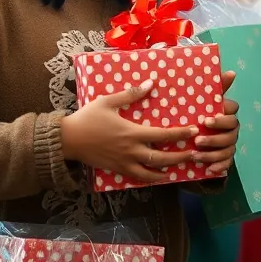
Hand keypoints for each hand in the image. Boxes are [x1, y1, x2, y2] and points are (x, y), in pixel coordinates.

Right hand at [61, 79, 198, 183]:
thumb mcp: (108, 101)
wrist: (66, 140)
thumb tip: (151, 83)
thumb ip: (131, 94)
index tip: (193, 131)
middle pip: (161, 158)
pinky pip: (135, 178)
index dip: (180, 134)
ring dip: (166, 172)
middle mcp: (130, 151)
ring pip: (149, 173)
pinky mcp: (115, 170)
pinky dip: (148, 178)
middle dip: (180, 157)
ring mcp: (123, 163)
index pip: (162, 135)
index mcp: (132, 133)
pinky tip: (156, 176)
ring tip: (178, 169)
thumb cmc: (87, 118)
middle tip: (194, 154)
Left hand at [193, 70, 239, 175]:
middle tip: (197, 140)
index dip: (221, 118)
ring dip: (212, 153)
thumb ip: (216, 88)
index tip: (206, 120)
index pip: (233, 112)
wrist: (190, 140)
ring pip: (228, 150)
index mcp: (227, 114)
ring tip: (195, 155)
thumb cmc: (197, 117)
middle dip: (214, 138)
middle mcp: (231, 129)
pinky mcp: (226, 158)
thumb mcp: (202, 102)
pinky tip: (209, 169)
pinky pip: (227, 163)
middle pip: (231, 133)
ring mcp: (230, 144)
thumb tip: (232, 72)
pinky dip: (219, 166)